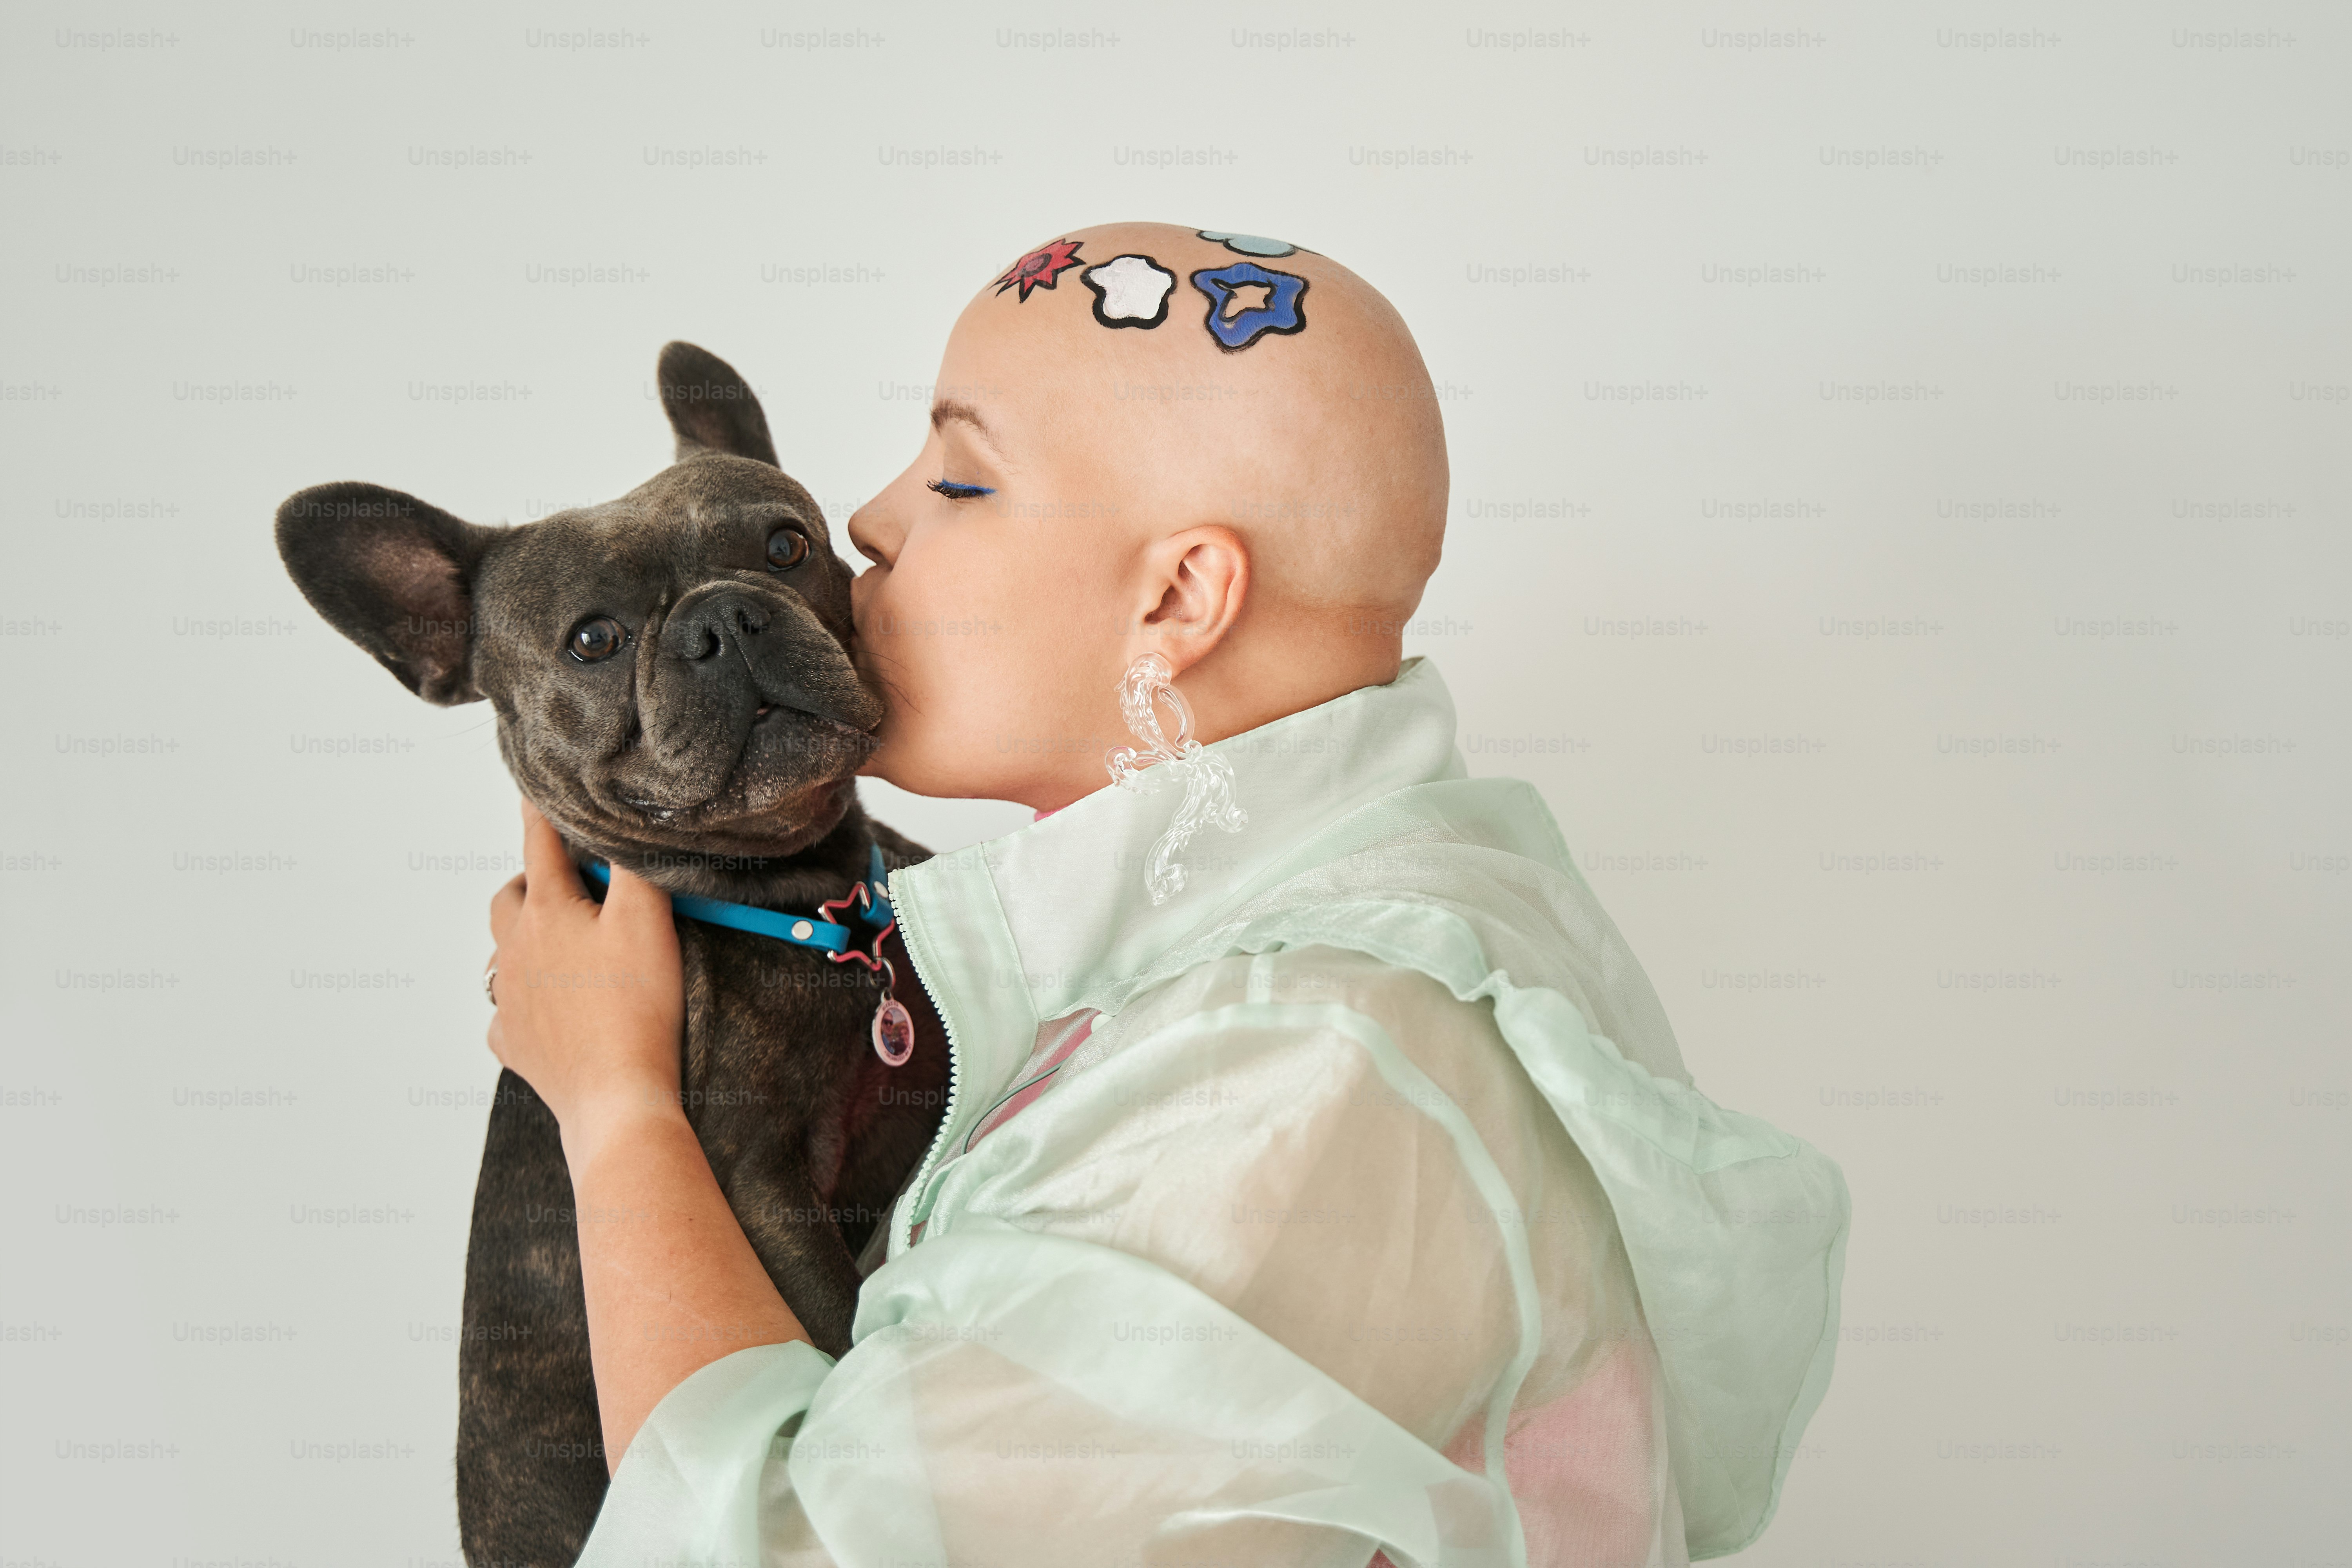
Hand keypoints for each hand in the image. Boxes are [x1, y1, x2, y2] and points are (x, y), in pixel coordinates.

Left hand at [486, 799, 685, 1143]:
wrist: (615, 1096)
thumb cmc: (635, 1008)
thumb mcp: (649, 920)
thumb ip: (636, 866)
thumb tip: (624, 829)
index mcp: (547, 913)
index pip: (541, 844)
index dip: (541, 812)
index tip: (535, 788)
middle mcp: (515, 951)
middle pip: (508, 898)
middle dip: (532, 882)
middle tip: (568, 885)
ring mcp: (508, 1000)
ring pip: (504, 954)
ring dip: (527, 941)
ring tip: (563, 947)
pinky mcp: (513, 1044)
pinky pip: (508, 1013)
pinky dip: (526, 1003)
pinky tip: (553, 1011)